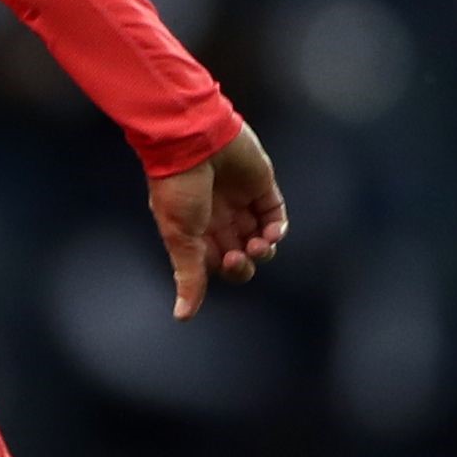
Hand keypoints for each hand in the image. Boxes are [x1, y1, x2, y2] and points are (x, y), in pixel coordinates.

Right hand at [152, 126, 288, 318]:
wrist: (193, 139)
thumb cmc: (179, 188)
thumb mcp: (180, 236)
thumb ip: (188, 275)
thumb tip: (182, 316)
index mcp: (194, 231)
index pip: (215, 264)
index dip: (224, 270)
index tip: (224, 264)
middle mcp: (218, 220)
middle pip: (240, 256)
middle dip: (244, 264)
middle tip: (240, 256)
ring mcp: (241, 204)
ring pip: (260, 239)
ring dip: (263, 249)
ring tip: (258, 245)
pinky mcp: (262, 187)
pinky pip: (276, 215)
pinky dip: (277, 229)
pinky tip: (272, 233)